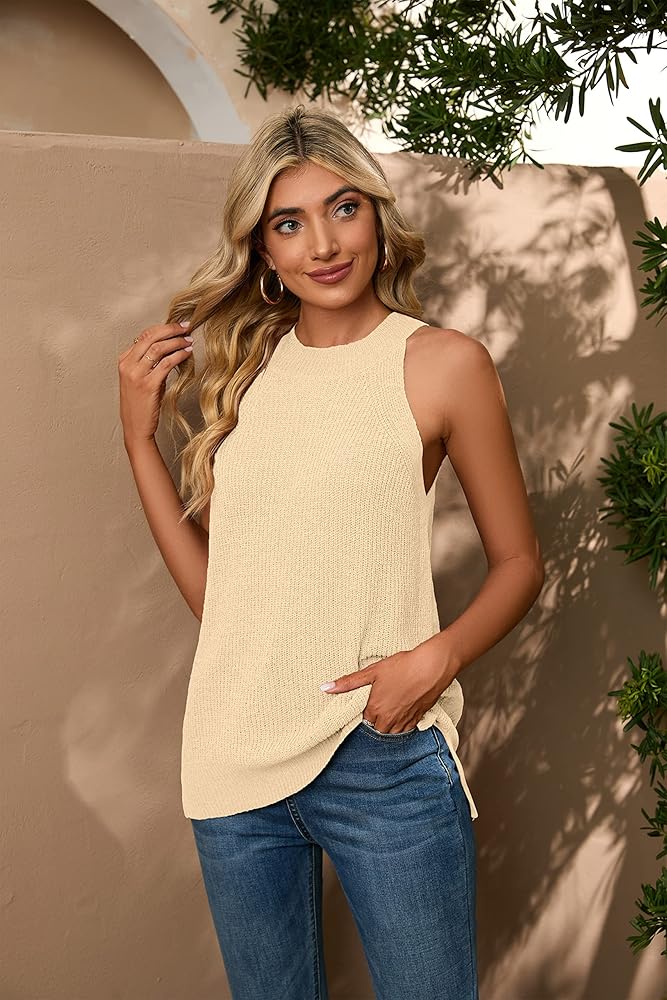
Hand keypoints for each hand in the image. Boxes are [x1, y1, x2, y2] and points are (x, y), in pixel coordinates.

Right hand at [118, 320, 193, 448]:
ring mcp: (137, 375)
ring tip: (189, 340)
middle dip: (170, 329)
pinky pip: (166, 364)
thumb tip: (170, 348)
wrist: (136, 427)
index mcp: (124, 361)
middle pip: (150, 337)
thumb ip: (151, 363)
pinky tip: (187, 353)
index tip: (177, 326)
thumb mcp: (141, 379)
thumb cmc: (140, 404)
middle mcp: (128, 365)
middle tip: (186, 327)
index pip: (144, 336)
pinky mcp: (148, 385)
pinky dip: (178, 356)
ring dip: (176, 342)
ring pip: (158, 348)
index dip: (162, 328)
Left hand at [320, 644, 453, 733]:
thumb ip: (348, 683)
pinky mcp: (418, 720)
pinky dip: (401, 722)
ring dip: (387, 722)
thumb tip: (325, 688)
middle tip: (378, 702)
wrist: (433, 666)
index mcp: (375, 710)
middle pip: (375, 728)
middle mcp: (389, 721)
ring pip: (390, 731)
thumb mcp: (372, 671)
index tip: (364, 703)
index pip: (361, 721)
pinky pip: (405, 729)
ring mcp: (404, 722)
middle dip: (374, 718)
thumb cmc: (403, 666)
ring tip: (390, 704)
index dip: (362, 711)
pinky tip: (402, 707)